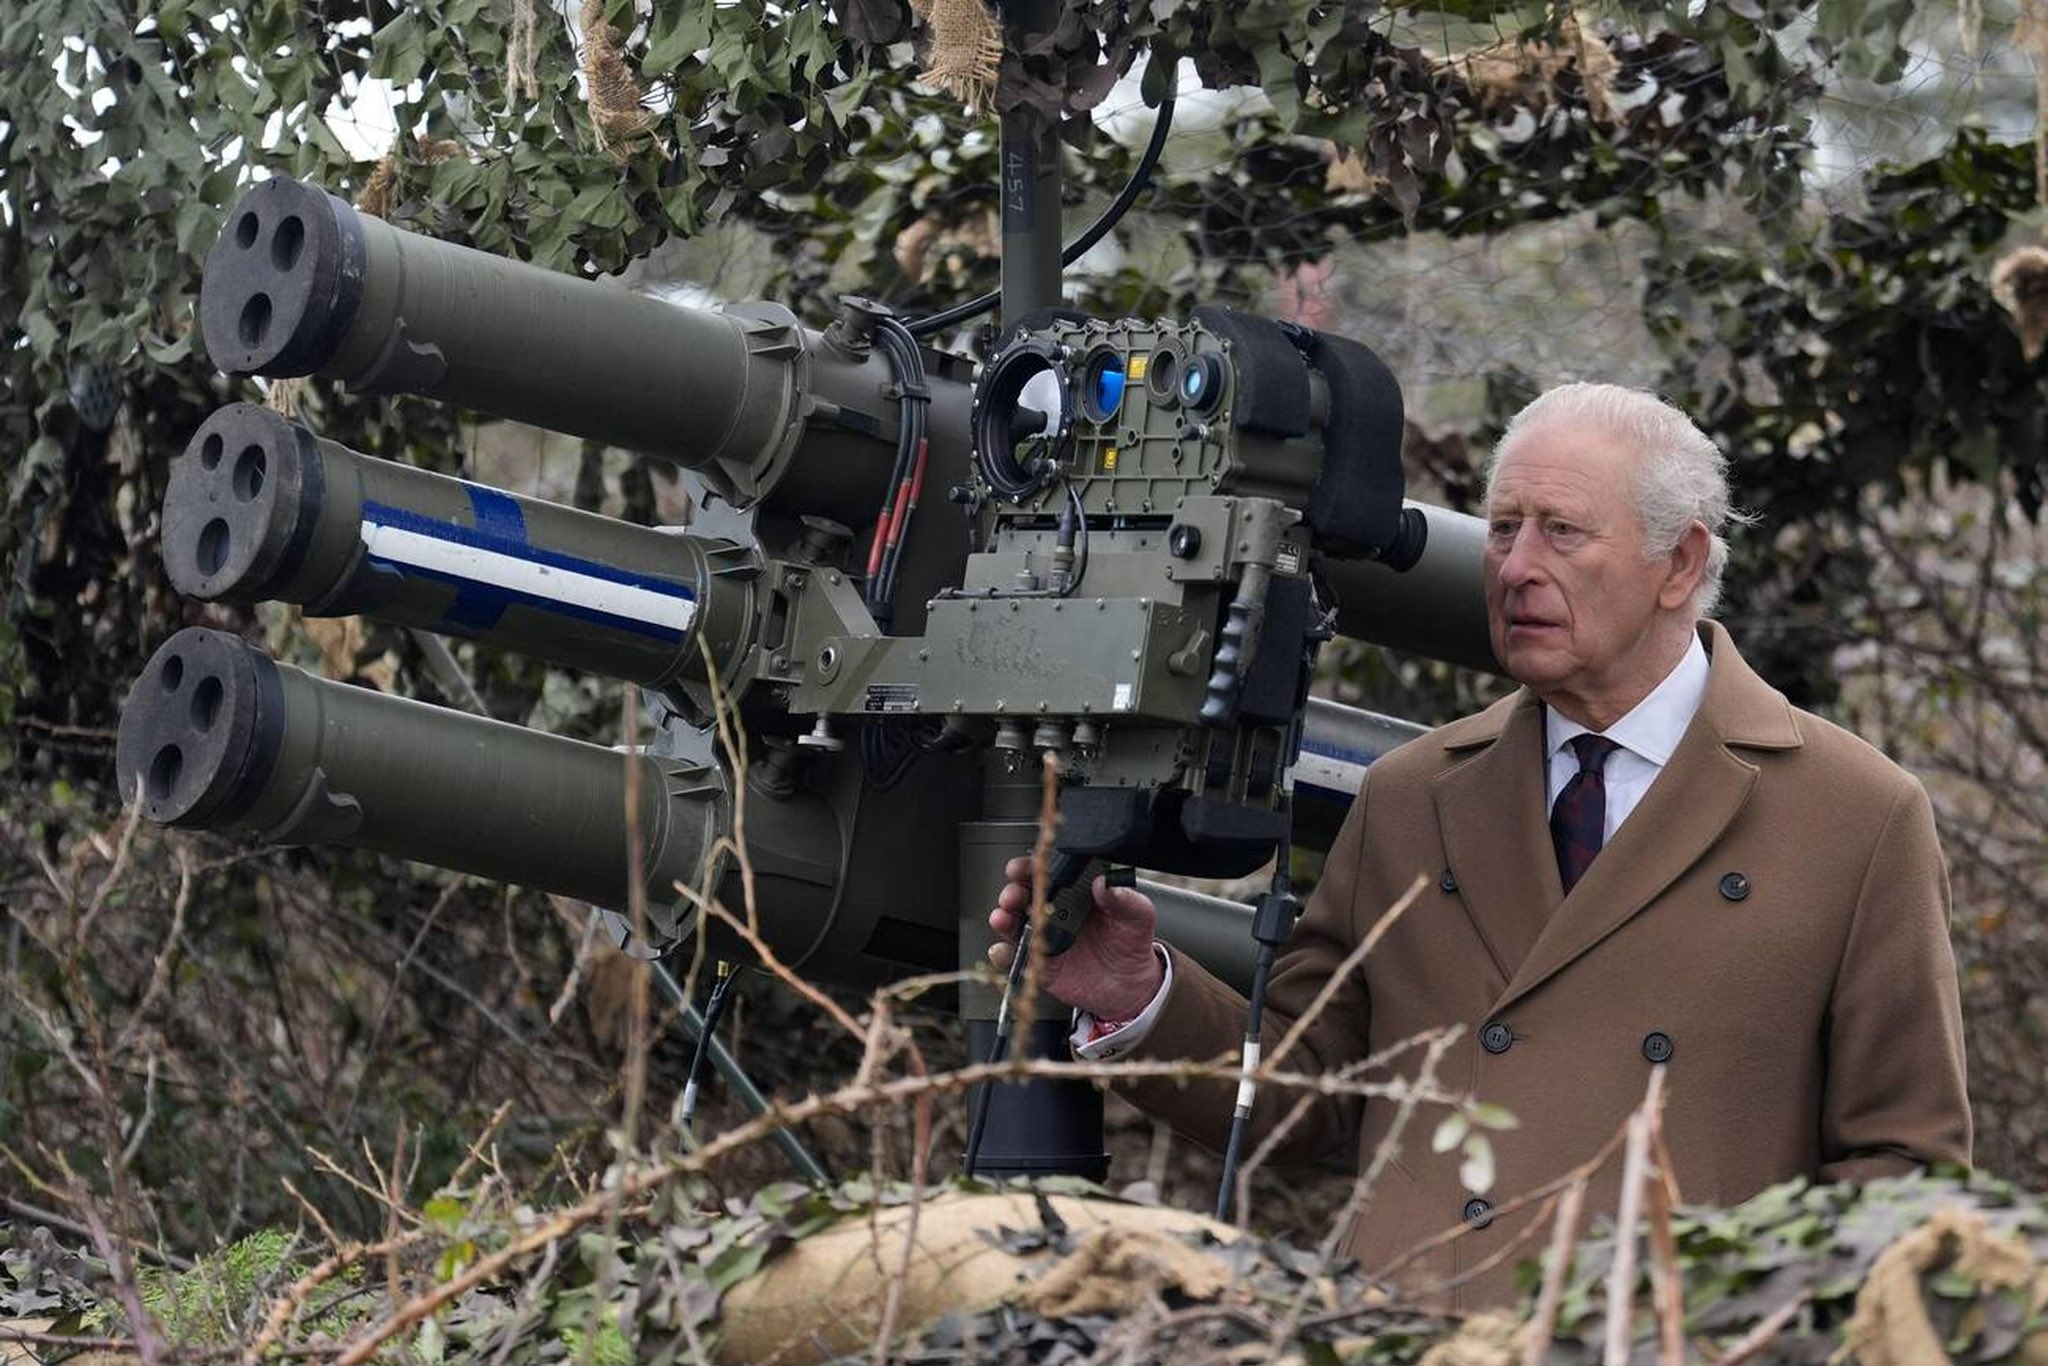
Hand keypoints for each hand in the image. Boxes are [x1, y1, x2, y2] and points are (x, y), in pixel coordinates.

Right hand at [987, 855, 1164, 1020]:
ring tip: (1003, 918)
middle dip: (1012, 892)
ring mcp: (1044, 937)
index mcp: (1075, 892)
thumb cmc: (1131, 943)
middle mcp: (1054, 911)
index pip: (1049, 873)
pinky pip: (1016, 958)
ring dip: (1003, 918)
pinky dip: (1004, 954)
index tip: (1024, 866)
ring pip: (1014, 924)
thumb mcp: (1137, 916)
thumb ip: (1124, 898)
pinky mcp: (1040, 963)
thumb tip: (1105, 884)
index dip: (1033, 867)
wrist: (1131, 985)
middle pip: (1024, 895)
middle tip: (1013, 895)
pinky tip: (1003, 949)